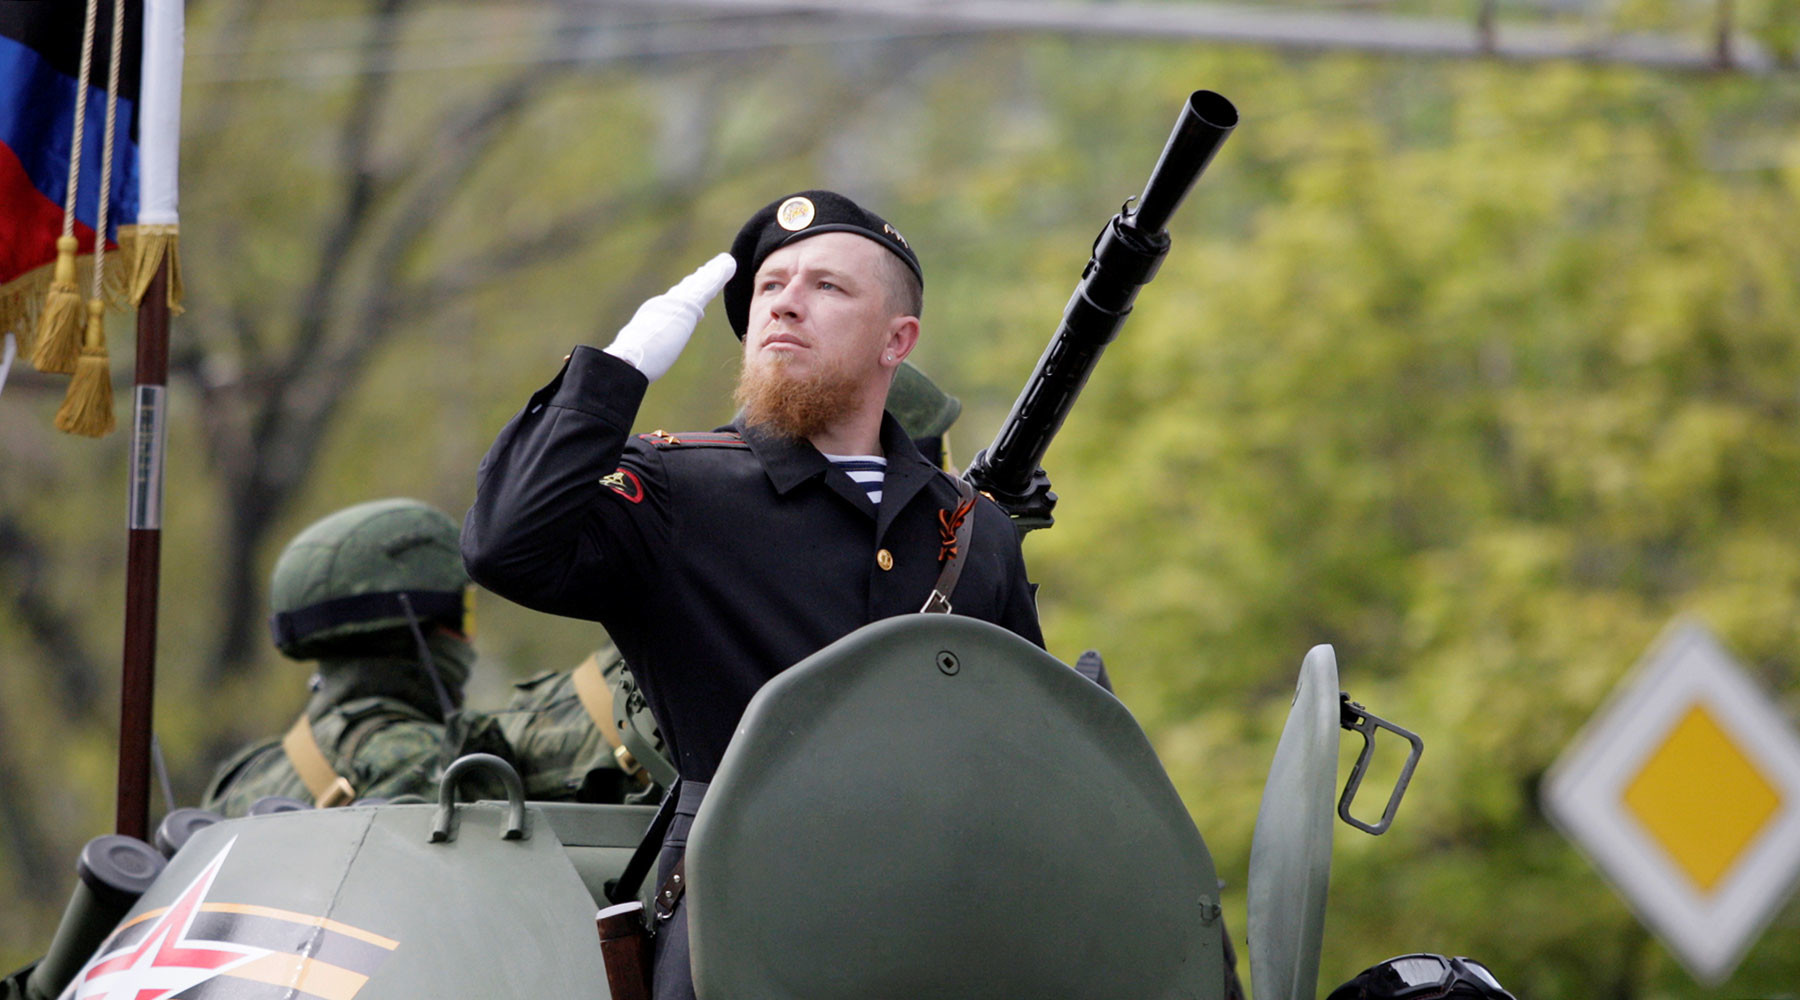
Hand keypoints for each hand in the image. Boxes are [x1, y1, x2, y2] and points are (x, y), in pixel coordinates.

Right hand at [603, 253, 736, 382]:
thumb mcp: (636, 358)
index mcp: (652, 317)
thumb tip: (633, 364)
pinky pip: (707, 287)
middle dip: (699, 280)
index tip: (691, 287)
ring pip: (698, 285)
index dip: (684, 295)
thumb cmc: (629, 364)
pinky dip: (719, 275)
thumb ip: (641, 354)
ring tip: (726, 263)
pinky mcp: (687, 305)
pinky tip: (729, 265)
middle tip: (711, 268)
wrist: (630, 358)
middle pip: (686, 290)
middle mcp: (663, 306)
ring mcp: (674, 303)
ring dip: (713, 274)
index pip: (672, 305)